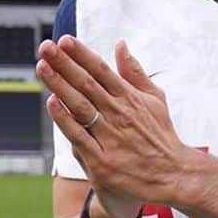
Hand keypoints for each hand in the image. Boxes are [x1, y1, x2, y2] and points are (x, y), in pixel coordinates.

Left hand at [36, 36, 187, 213]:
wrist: (174, 176)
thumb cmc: (161, 137)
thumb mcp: (155, 100)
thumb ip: (135, 73)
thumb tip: (120, 45)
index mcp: (131, 98)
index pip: (102, 71)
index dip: (82, 54)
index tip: (64, 40)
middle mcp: (120, 114)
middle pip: (87, 84)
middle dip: (65, 63)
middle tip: (46, 46)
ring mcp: (111, 137)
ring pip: (80, 106)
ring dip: (60, 85)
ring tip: (43, 67)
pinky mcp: (103, 161)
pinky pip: (79, 136)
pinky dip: (65, 119)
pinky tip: (52, 103)